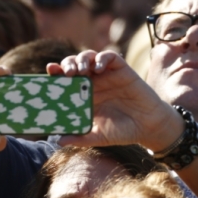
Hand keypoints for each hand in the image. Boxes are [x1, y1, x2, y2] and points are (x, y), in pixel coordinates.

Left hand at [46, 51, 183, 150]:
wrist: (148, 127)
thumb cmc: (122, 131)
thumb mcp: (98, 136)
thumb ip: (80, 137)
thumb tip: (58, 140)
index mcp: (84, 95)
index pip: (66, 79)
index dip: (57, 73)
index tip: (49, 70)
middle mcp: (94, 82)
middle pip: (75, 64)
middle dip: (68, 64)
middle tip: (66, 73)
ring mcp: (108, 75)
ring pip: (90, 57)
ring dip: (83, 59)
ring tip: (82, 70)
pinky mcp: (122, 70)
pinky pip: (110, 56)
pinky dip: (102, 57)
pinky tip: (99, 67)